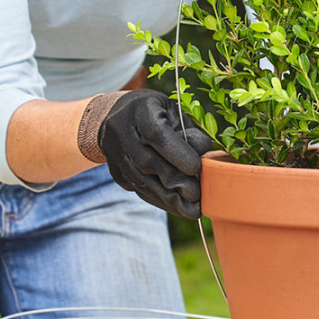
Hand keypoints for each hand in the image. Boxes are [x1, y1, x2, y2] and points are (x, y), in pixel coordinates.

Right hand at [98, 89, 213, 218]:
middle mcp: (121, 131)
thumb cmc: (157, 113)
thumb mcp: (175, 113)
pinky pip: (138, 190)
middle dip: (174, 181)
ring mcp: (114, 153)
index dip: (177, 153)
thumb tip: (203, 150)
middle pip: (146, 161)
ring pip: (140, 180)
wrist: (120, 116)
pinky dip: (159, 200)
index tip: (196, 168)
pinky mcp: (115, 172)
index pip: (156, 134)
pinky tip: (177, 207)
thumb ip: (189, 131)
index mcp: (140, 109)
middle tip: (196, 194)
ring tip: (191, 209)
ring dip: (167, 198)